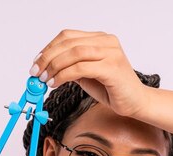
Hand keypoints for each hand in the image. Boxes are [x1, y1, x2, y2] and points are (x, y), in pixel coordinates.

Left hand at [29, 29, 147, 117]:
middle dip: (47, 58)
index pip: (68, 36)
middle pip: (69, 43)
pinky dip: (64, 75)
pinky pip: (81, 68)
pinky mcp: (112, 67)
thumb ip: (70, 67)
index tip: (37, 62)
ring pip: (74, 53)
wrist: (136, 103)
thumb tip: (46, 68)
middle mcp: (107, 41)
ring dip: (54, 66)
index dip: (49, 48)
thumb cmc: (112, 89)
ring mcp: (111, 53)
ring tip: (45, 79)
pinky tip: (56, 83)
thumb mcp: (86, 75)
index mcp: (100, 38)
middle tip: (36, 72)